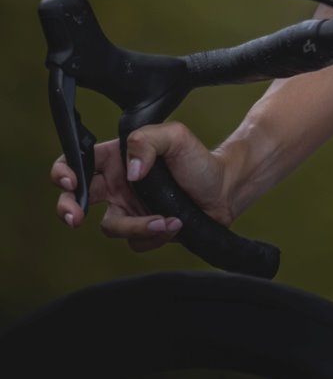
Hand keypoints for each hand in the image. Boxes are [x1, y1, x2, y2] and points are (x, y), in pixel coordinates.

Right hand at [51, 124, 232, 252]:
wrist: (224, 189)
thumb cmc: (198, 159)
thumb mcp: (175, 137)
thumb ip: (147, 141)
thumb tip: (130, 171)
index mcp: (117, 158)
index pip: (78, 161)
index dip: (63, 171)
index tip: (70, 182)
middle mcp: (117, 185)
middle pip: (76, 199)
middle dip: (69, 209)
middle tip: (76, 219)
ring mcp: (128, 209)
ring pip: (111, 227)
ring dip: (136, 226)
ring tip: (165, 219)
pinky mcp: (142, 230)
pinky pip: (134, 241)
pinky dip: (153, 235)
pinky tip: (175, 223)